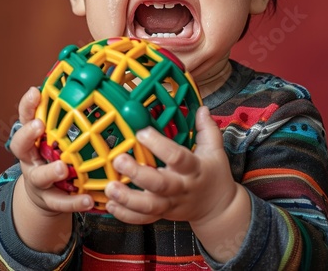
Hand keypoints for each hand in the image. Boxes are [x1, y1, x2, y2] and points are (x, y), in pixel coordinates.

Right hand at [10, 87, 93, 215]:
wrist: (46, 194)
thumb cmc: (54, 156)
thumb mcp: (56, 137)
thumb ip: (68, 118)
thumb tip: (96, 86)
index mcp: (33, 139)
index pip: (25, 118)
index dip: (27, 106)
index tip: (35, 92)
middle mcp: (30, 158)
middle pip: (20, 146)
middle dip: (28, 134)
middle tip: (38, 125)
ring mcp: (37, 180)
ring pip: (39, 176)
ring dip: (50, 171)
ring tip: (62, 168)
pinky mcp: (49, 200)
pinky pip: (60, 202)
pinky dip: (74, 202)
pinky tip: (88, 200)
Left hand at [104, 106, 238, 225]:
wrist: (218, 208)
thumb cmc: (213, 174)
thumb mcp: (215, 150)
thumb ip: (207, 128)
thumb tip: (202, 108)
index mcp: (194, 169)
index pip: (177, 156)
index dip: (159, 145)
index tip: (142, 132)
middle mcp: (181, 188)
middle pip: (159, 184)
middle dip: (137, 173)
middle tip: (118, 160)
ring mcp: (171, 204)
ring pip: (148, 206)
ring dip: (127, 198)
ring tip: (110, 187)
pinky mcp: (162, 215)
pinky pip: (142, 219)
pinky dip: (126, 215)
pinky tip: (110, 205)